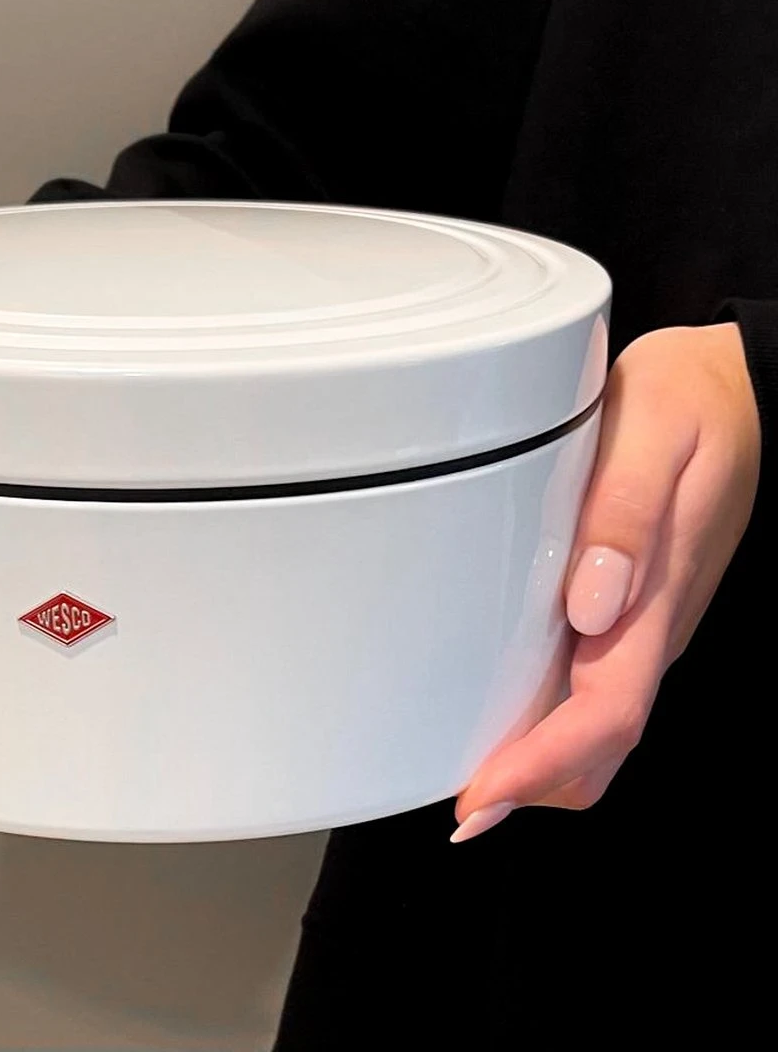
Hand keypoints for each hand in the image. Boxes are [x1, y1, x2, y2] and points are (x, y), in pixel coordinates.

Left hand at [452, 323, 759, 841]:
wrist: (733, 389)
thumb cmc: (689, 404)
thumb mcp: (653, 436)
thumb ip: (622, 517)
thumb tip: (590, 605)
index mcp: (656, 595)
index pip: (603, 715)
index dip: (539, 768)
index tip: (478, 801)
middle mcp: (651, 624)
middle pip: (600, 745)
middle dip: (534, 787)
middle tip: (461, 805)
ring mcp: (644, 622)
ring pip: (596, 724)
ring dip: (537, 761)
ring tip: (468, 772)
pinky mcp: (633, 608)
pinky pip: (593, 686)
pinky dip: (547, 720)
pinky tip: (502, 707)